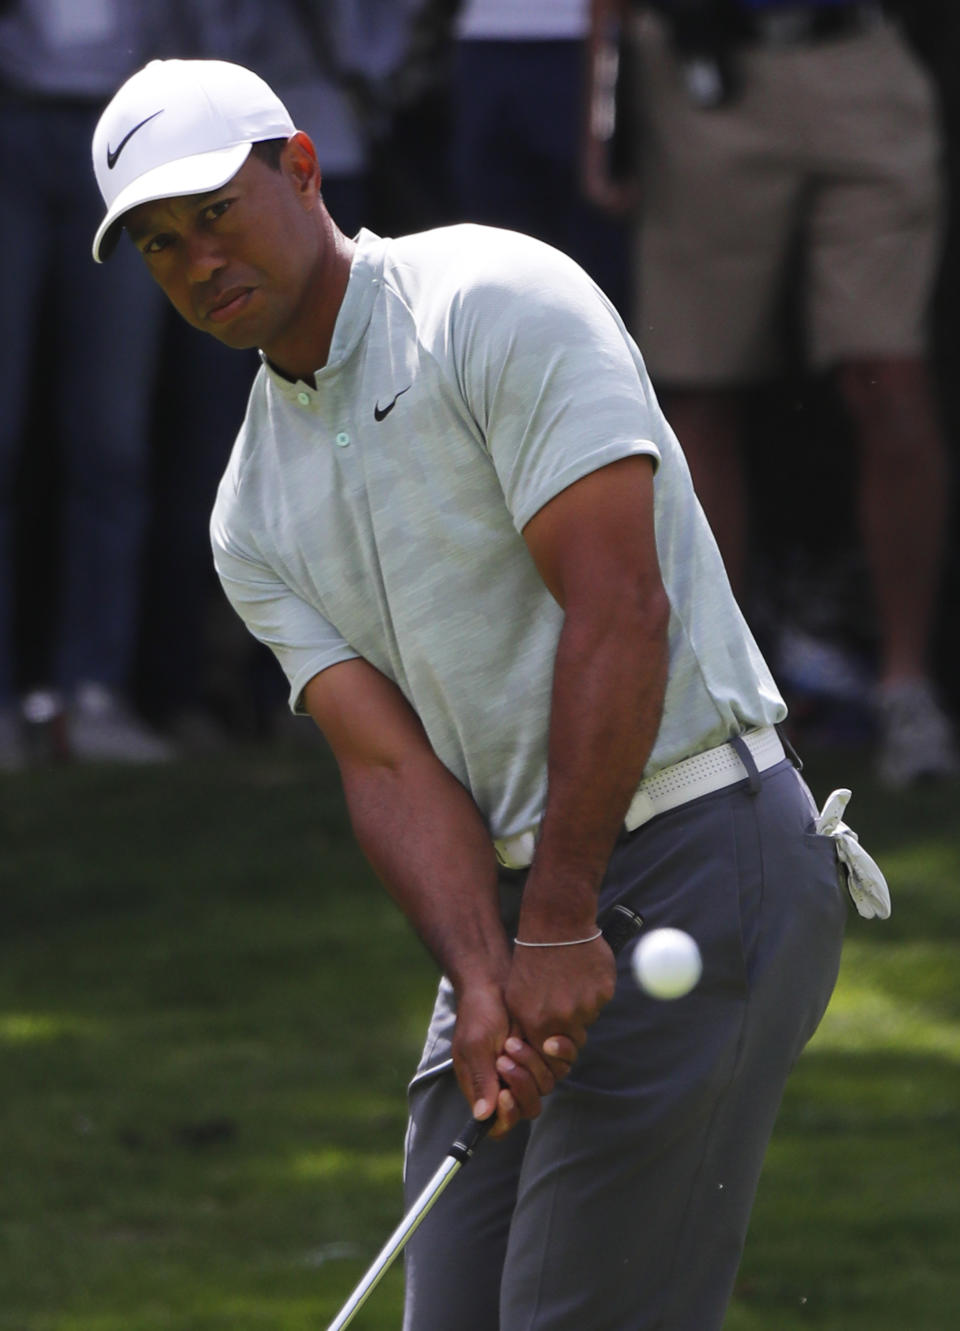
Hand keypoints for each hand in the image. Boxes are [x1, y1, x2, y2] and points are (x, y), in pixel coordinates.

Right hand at [451, 984, 577, 1138]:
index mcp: (485, 1089)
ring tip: (513, 1040)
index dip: (506, 1117)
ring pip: (545, 1087)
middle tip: (505, 1057)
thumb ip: (480, 1079)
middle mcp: (508, 1085)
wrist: (496, 982)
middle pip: (528, 1109)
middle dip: (521, 1085)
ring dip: (531, 1065)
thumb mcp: (474, 1045)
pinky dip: (551, 1055)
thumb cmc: (478, 1013)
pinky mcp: (546, 1055)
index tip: (505, 1095)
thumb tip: (483, 1116)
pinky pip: (560, 1067)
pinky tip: (538, 1038)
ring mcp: (529, 1070)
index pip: (499, 1125)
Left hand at [505, 936, 616, 1079]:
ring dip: (581, 1005)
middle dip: (570, 1026)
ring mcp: (586, 1005)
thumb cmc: (531, 959)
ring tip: (568, 979)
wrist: (555, 924)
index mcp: (538, 1023)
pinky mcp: (604, 991)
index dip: (554, 1046)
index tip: (553, 1034)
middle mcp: (563, 1019)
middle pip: (575, 1039)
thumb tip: (542, 1051)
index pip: (552, 1055)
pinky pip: (601, 1000)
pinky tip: (581, 971)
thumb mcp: (517, 997)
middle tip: (562, 1000)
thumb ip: (528, 1027)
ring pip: (588, 1018)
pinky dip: (594, 989)